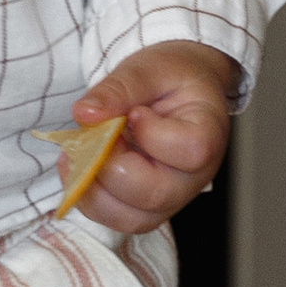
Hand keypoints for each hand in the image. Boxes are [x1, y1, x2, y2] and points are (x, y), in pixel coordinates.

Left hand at [66, 40, 236, 236]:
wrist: (181, 92)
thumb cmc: (172, 78)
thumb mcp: (149, 68)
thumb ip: (119, 88)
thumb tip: (85, 114)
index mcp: (207, 134)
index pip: (189, 151)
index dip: (152, 134)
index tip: (135, 112)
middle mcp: (195, 176)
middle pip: (156, 194)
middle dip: (112, 166)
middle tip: (99, 134)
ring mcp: (172, 198)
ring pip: (133, 218)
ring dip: (95, 189)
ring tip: (80, 151)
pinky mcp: (147, 207)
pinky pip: (117, 218)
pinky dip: (89, 197)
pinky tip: (78, 165)